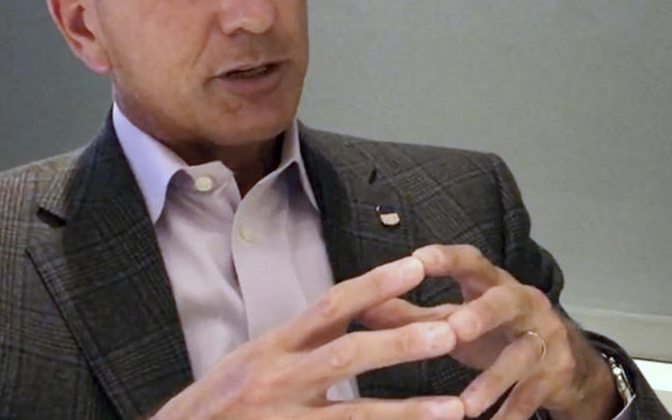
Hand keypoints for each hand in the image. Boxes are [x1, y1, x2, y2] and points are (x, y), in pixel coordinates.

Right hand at [152, 256, 465, 419]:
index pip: (329, 306)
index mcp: (271, 346)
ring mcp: (282, 419)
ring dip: (408, 412)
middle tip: (451, 332)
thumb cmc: (215, 404)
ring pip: (354, 416)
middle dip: (402, 343)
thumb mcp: (252, 362)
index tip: (416, 267)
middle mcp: (275, 378)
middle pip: (347, 355)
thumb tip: (352, 315)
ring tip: (456, 410)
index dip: (375, 285)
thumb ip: (300, 342)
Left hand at [360, 245, 619, 419]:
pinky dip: (511, 413)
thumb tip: (360, 305)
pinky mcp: (556, 372)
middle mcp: (522, 302)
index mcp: (492, 283)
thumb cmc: (494, 332)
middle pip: (505, 301)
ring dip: (493, 381)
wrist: (565, 362)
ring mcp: (544, 337)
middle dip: (481, 314)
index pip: (470, 261)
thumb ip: (412, 314)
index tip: (417, 259)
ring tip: (467, 406)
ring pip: (521, 355)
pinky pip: (533, 394)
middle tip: (455, 330)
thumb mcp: (456, 319)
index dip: (446, 259)